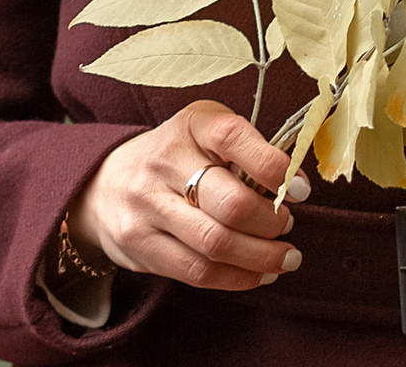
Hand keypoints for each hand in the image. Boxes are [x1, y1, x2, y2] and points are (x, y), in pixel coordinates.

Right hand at [68, 102, 310, 291]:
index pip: (232, 137)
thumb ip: (245, 154)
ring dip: (262, 258)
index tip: (301, 190)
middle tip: (286, 227)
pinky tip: (257, 274)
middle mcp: (162, 160)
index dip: (274, 167)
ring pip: (217, 243)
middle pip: (230, 203)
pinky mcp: (139, 242)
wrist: (104, 184)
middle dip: (271, 224)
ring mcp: (146, 203)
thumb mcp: (204, 138)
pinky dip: (239, 278)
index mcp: (188, 125)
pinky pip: (199, 271)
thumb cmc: (176, 161)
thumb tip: (293, 189)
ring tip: (284, 258)